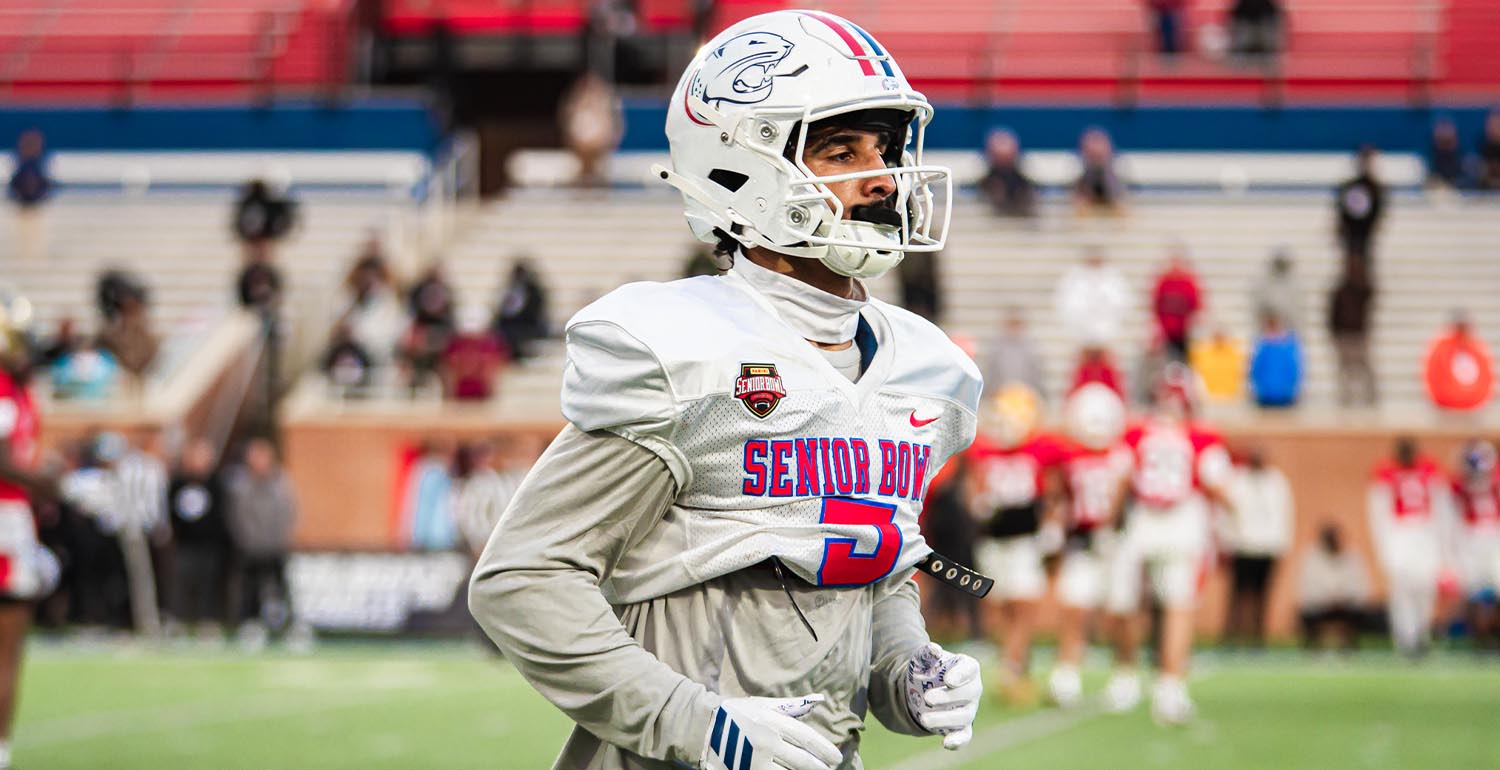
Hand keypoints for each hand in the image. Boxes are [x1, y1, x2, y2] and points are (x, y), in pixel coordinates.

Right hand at [702, 694, 842, 769]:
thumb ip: (791, 706)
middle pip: (802, 761)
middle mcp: (767, 741)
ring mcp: (755, 760)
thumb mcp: (763, 704)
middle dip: (818, 768)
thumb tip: (818, 700)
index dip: (824, 750)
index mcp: (773, 721)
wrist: (703, 728)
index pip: (806, 738)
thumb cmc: (737, 713)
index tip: (836, 758)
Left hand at [904, 643, 981, 749]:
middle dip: (947, 697)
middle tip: (927, 698)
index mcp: (967, 668)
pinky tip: (946, 743)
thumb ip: (927, 653)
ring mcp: (970, 709)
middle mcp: (973, 689)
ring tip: (924, 719)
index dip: (961, 675)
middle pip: (968, 694)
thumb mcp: (925, 659)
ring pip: (963, 716)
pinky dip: (958, 741)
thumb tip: (933, 649)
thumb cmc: (930, 669)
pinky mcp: (963, 727)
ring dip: (944, 719)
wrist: (925, 688)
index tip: (948, 680)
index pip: (970, 669)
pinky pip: (965, 735)